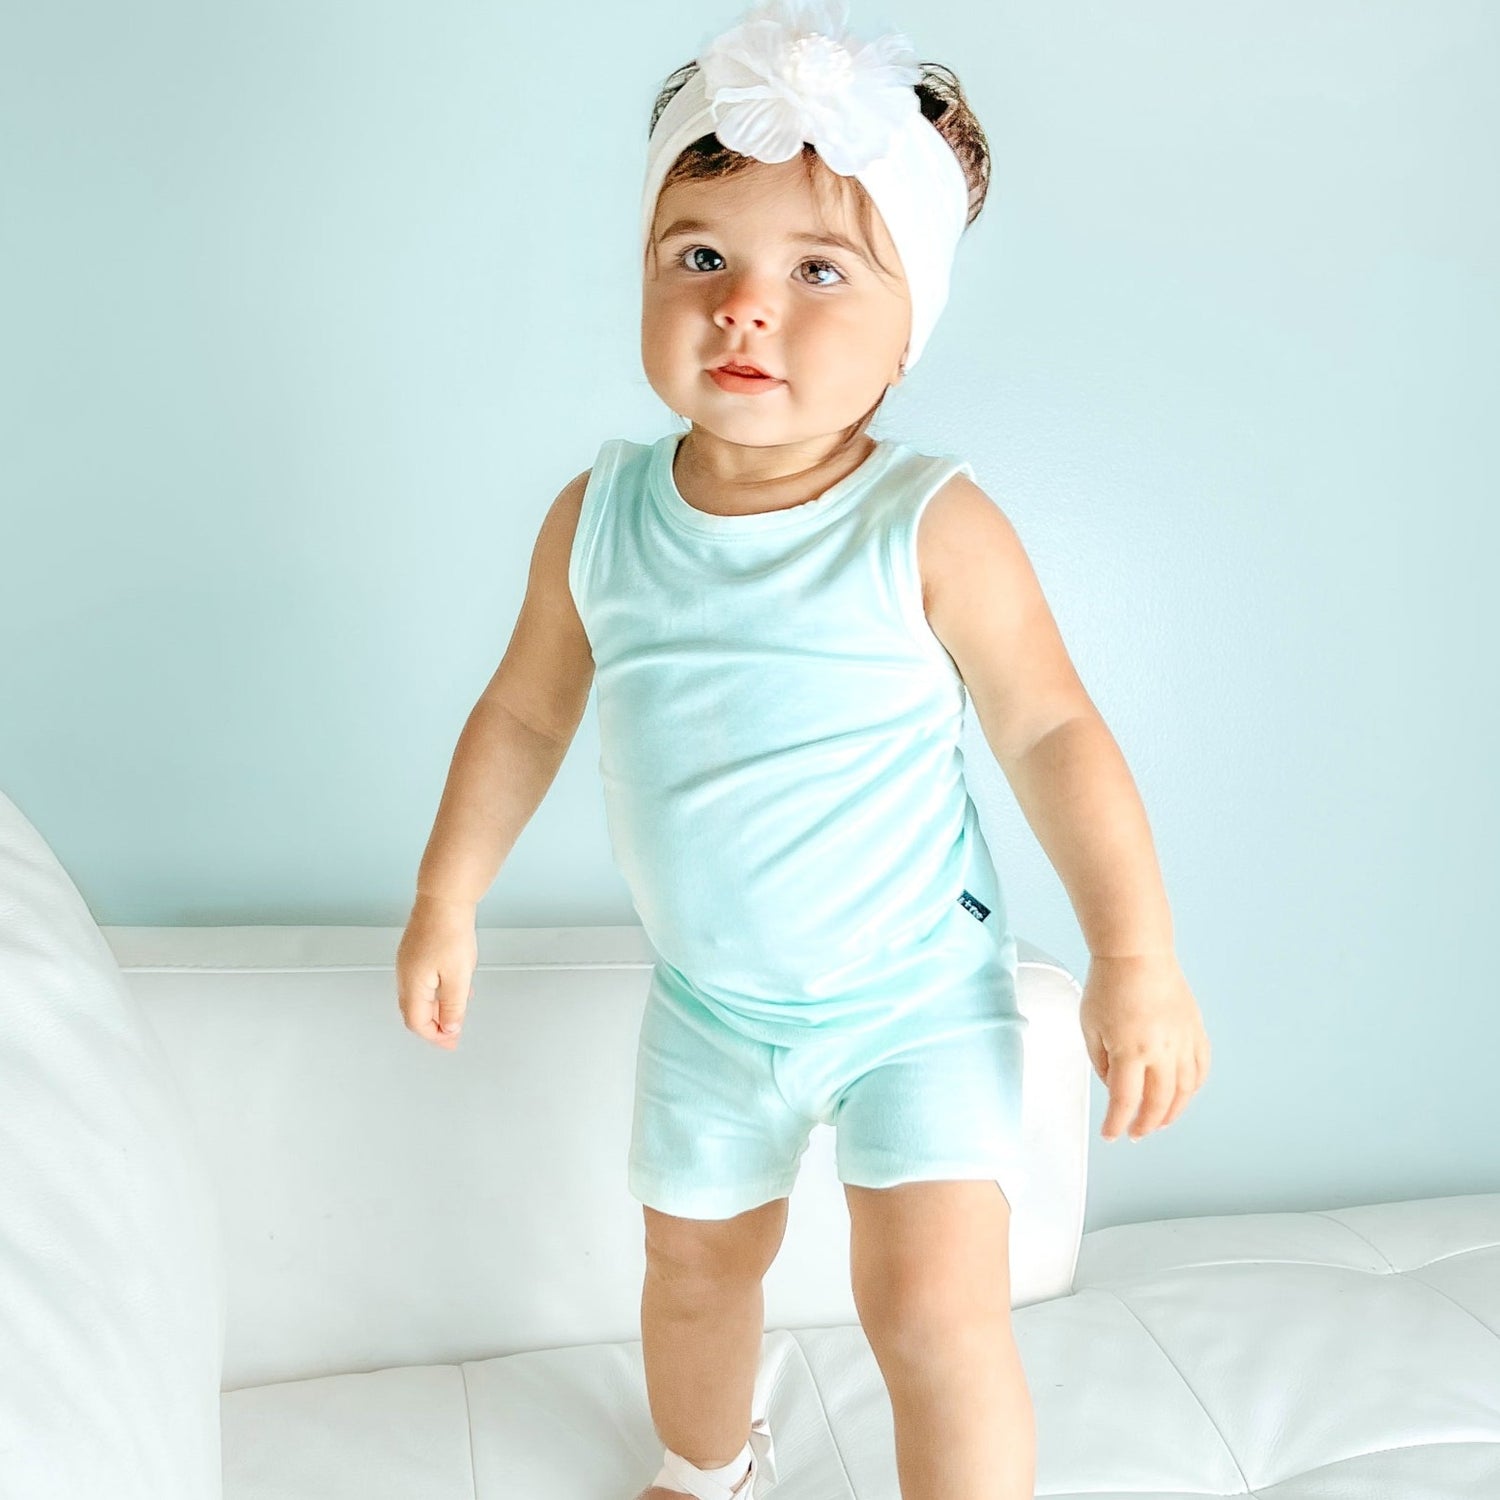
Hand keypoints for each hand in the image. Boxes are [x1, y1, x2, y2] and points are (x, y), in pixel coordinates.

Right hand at [396, 893, 478, 1050]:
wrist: (444, 898)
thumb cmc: (450, 932)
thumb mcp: (458, 977)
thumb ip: (454, 1006)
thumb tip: (450, 1027)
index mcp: (411, 986)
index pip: (418, 1023)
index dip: (435, 1036)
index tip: (451, 1042)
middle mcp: (404, 975)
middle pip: (415, 1011)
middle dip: (434, 1026)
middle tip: (452, 1035)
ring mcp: (408, 962)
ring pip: (419, 996)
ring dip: (437, 1009)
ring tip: (456, 1014)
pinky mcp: (415, 951)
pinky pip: (423, 981)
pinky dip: (437, 992)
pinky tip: (453, 988)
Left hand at [1079, 951, 1210, 1141]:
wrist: (1136, 955)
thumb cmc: (1108, 985)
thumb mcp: (1089, 1027)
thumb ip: (1101, 1062)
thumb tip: (1114, 1086)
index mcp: (1130, 1051)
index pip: (1124, 1101)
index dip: (1116, 1123)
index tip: (1110, 1134)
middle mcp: (1161, 1051)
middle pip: (1158, 1103)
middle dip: (1146, 1124)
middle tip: (1136, 1133)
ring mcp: (1182, 1041)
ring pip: (1185, 1091)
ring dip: (1173, 1112)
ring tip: (1160, 1122)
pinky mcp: (1195, 1030)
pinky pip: (1201, 1068)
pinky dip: (1194, 1087)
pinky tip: (1184, 1094)